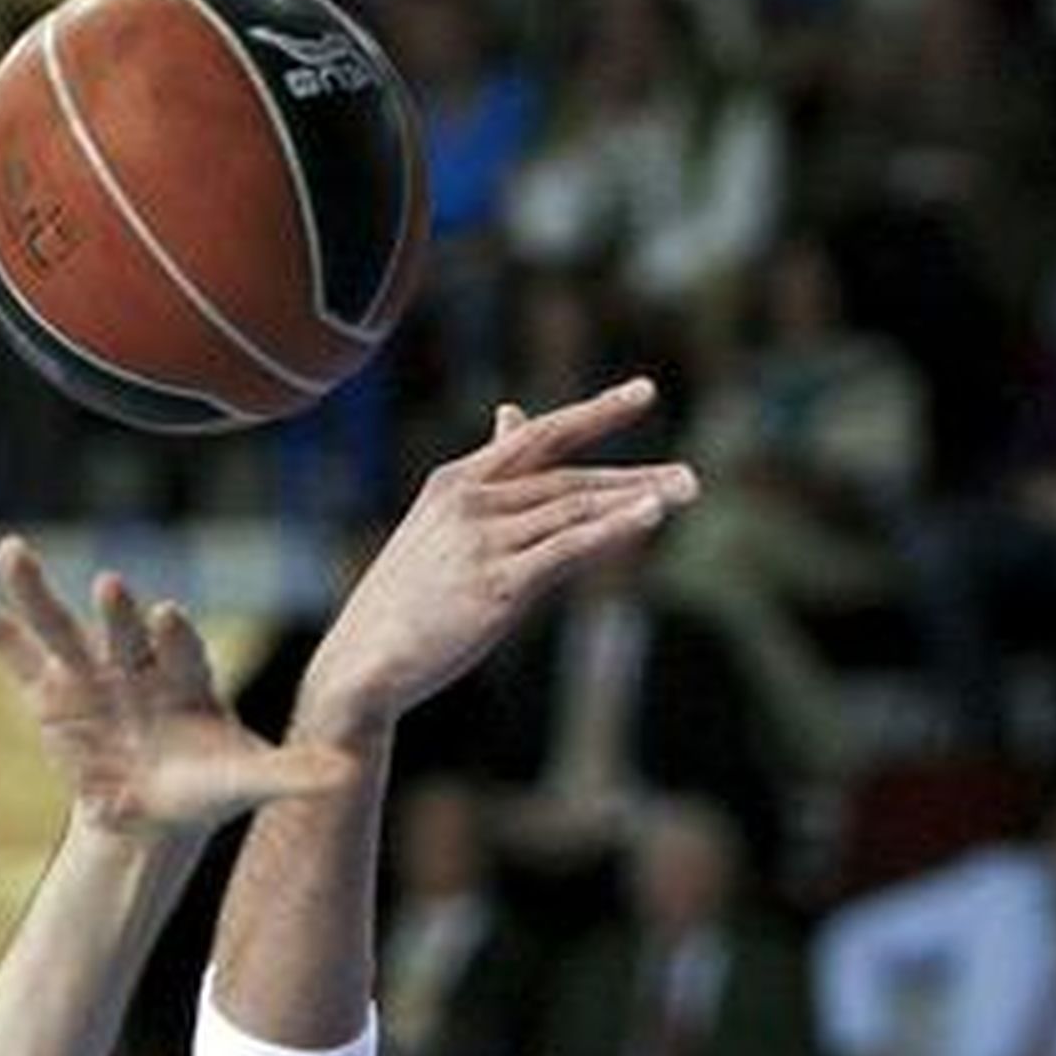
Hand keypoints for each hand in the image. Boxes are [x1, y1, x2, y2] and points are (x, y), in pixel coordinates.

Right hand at [0, 538, 348, 832]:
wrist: (152, 812)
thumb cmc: (206, 787)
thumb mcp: (249, 782)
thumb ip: (293, 772)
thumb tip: (351, 774)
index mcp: (188, 674)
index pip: (181, 649)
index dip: (173, 635)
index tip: (166, 614)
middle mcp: (137, 662)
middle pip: (122, 631)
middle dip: (116, 613)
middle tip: (111, 586)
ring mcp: (88, 671)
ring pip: (61, 626)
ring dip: (36, 589)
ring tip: (11, 548)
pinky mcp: (45, 690)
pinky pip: (8, 648)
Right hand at [297, 378, 697, 739]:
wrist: (365, 661)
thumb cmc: (403, 601)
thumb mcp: (438, 527)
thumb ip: (487, 478)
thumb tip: (512, 413)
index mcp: (454, 482)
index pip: (537, 437)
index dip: (594, 413)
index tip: (643, 393)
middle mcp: (471, 501)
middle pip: (568, 476)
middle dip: (633, 476)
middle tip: (690, 478)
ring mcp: (484, 541)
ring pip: (575, 508)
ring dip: (636, 500)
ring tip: (685, 493)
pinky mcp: (499, 584)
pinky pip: (569, 547)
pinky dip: (614, 529)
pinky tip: (651, 516)